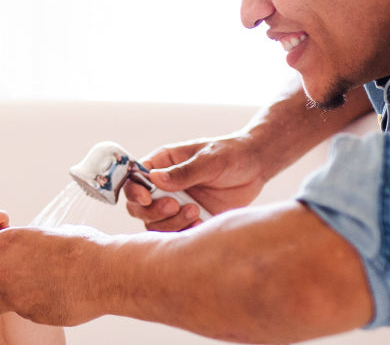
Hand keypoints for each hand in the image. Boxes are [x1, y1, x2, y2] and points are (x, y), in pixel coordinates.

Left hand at [0, 225, 109, 325]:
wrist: (104, 272)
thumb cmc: (78, 247)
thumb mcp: (40, 235)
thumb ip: (16, 245)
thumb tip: (4, 248)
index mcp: (5, 243)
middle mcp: (3, 269)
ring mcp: (15, 295)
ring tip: (5, 293)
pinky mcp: (28, 314)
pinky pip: (15, 312)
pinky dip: (21, 307)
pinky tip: (40, 296)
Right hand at [124, 134, 266, 230]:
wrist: (255, 167)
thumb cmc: (230, 153)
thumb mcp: (209, 159)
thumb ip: (183, 171)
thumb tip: (154, 178)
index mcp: (161, 164)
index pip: (134, 180)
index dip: (134, 191)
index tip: (147, 198)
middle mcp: (163, 186)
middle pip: (139, 207)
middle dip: (153, 211)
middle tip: (176, 205)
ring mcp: (175, 204)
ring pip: (155, 224)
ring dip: (170, 223)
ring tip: (195, 212)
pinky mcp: (190, 219)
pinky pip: (176, 234)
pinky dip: (184, 233)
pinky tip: (201, 224)